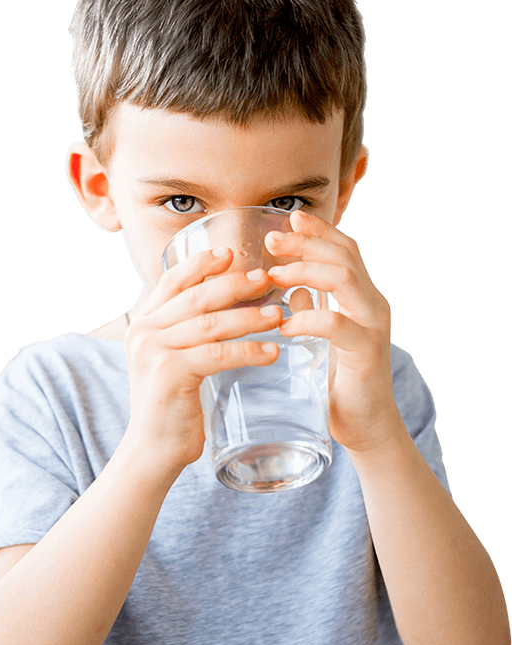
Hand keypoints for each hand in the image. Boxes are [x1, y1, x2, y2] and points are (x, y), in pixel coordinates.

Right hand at [123, 248, 282, 470]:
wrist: (153, 450)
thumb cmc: (173, 405)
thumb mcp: (175, 359)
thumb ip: (191, 332)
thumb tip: (234, 306)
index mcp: (145, 323)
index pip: (171, 280)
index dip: (201, 264)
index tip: (231, 254)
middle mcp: (144, 331)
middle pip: (195, 297)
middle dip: (234, 285)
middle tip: (265, 280)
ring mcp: (153, 351)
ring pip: (209, 323)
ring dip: (248, 317)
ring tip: (278, 315)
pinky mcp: (168, 373)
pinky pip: (216, 354)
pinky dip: (248, 351)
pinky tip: (272, 352)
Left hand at [266, 210, 403, 453]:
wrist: (366, 426)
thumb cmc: (341, 382)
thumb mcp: (324, 338)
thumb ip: (314, 310)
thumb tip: (294, 291)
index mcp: (362, 298)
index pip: (345, 251)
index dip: (320, 232)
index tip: (291, 218)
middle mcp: (373, 304)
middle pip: (344, 256)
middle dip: (307, 243)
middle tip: (272, 240)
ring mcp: (374, 326)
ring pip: (344, 278)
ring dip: (304, 271)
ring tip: (273, 275)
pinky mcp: (367, 351)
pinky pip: (337, 324)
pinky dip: (308, 319)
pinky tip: (284, 324)